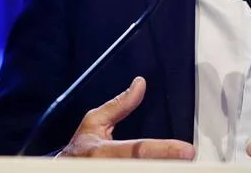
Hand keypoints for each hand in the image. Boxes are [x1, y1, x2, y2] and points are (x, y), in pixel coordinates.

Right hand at [58, 76, 195, 159]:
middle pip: (145, 168)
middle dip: (168, 165)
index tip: (187, 151)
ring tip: (179, 165)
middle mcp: (107, 167)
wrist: (62, 171)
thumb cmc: (79, 149)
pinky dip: (154, 172)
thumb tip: (139, 85)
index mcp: (102, 151)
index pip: (139, 150)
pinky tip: (165, 167)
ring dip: (163, 169)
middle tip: (188, 160)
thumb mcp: (93, 122)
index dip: (164, 150)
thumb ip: (118, 106)